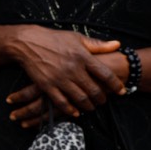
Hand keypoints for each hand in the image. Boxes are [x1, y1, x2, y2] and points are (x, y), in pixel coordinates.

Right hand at [6, 25, 123, 121]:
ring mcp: (60, 78)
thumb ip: (98, 44)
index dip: (116, 84)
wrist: (27, 42)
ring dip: (88, 105)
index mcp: (82, 56)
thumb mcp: (76, 38)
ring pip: (80, 98)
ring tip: (91, 106)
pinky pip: (62, 102)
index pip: (105, 74)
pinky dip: (71, 109)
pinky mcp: (47, 85)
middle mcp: (73, 68)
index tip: (122, 90)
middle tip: (104, 100)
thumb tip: (117, 45)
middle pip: (94, 90)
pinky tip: (75, 111)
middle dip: (102, 98)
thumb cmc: (54, 39)